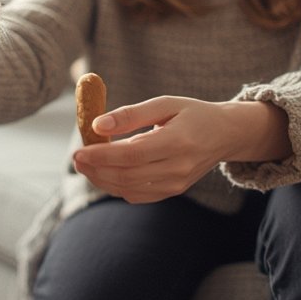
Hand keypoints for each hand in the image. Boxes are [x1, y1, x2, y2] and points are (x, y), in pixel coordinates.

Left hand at [72, 96, 289, 204]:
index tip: (79, 151)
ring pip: (128, 189)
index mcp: (178, 141)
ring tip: (85, 164)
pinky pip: (137, 195)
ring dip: (102, 179)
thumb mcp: (165, 104)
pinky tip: (105, 172)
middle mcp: (178, 168)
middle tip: (76, 158)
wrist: (224, 135)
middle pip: (127, 175)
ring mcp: (176, 184)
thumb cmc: (191, 114)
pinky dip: (116, 186)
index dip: (102, 156)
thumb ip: (131, 115)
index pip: (132, 155)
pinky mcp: (173, 192)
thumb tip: (97, 125)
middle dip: (96, 169)